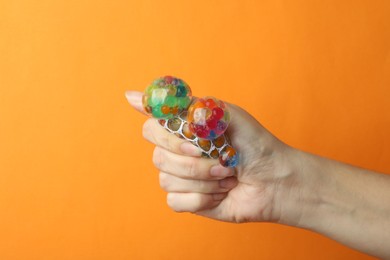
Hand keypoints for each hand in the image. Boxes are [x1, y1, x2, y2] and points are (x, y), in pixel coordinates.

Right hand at [126, 91, 301, 223]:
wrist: (273, 179)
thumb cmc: (254, 143)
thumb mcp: (227, 114)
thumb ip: (188, 106)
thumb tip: (136, 96)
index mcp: (183, 130)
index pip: (151, 127)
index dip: (165, 134)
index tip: (189, 136)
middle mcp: (177, 153)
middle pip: (159, 157)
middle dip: (194, 162)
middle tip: (221, 159)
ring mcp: (180, 178)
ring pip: (168, 180)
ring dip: (204, 180)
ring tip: (226, 176)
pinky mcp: (186, 200)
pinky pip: (176, 201)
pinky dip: (203, 198)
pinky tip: (219, 193)